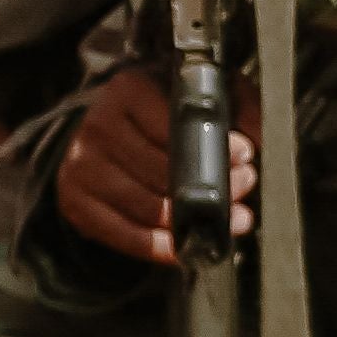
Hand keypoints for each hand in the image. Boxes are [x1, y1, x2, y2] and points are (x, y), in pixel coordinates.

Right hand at [52, 59, 247, 263]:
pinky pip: (124, 235)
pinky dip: (159, 247)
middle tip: (242, 193)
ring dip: (189, 222)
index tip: (245, 158)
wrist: (104, 134)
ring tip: (224, 221)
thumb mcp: (196, 93)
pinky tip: (184, 247)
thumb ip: (234, 103)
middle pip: (162, 170)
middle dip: (210, 188)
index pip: (175, 126)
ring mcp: (82, 166)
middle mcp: (98, 125)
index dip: (215, 146)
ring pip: (146, 207)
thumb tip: (260, 136)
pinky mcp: (76, 201)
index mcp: (127, 89)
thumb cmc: (156, 113)